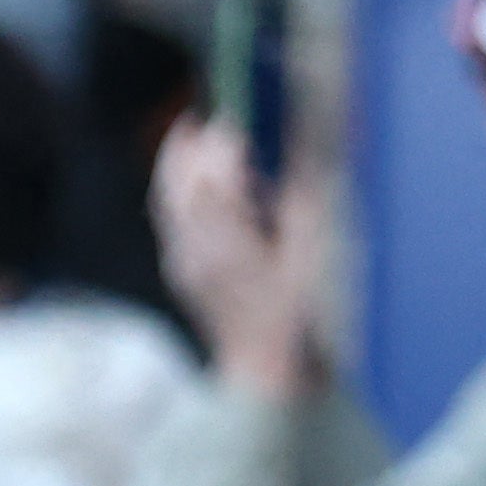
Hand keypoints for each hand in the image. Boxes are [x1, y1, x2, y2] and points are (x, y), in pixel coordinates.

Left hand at [153, 118, 322, 401]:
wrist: (269, 371)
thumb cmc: (303, 313)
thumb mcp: (316, 249)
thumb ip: (306, 190)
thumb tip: (306, 140)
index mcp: (229, 240)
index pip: (214, 174)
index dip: (225, 142)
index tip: (240, 117)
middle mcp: (194, 249)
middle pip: (179, 182)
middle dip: (193, 144)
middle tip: (212, 114)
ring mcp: (183, 262)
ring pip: (169, 200)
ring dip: (182, 166)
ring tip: (202, 138)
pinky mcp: (182, 272)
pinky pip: (172, 220)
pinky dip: (185, 193)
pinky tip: (210, 187)